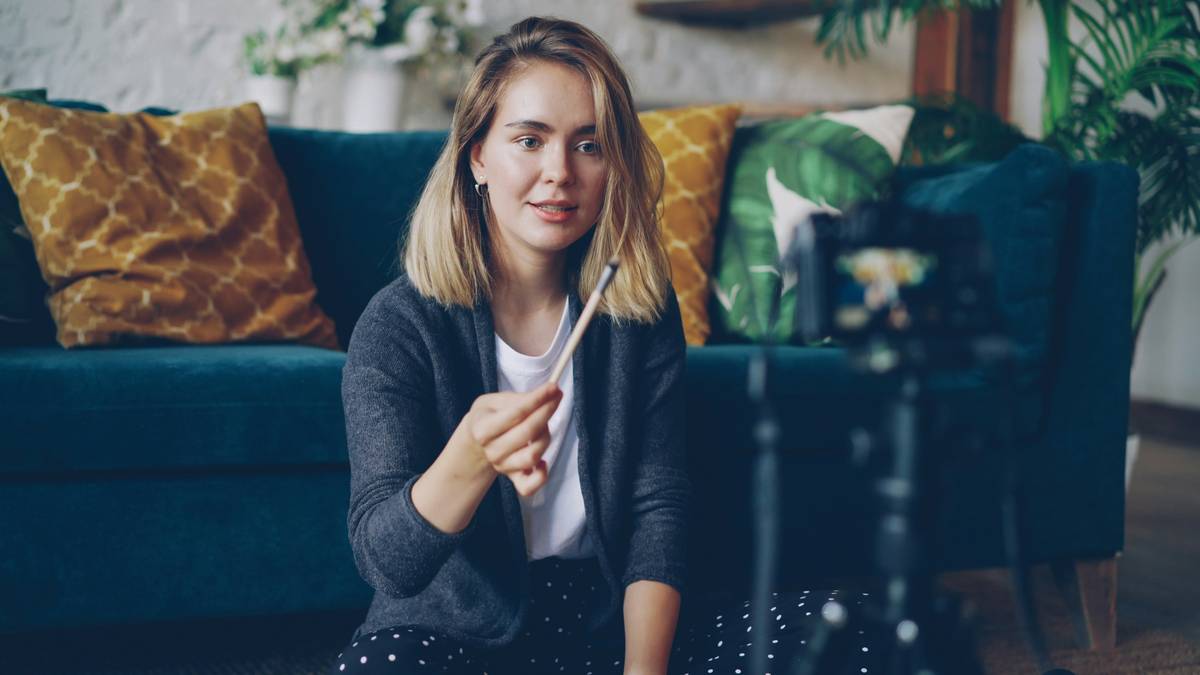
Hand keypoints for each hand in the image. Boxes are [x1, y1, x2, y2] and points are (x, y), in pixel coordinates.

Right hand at [462, 381, 561, 496]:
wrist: (477, 443)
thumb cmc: (490, 417)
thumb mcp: (494, 401)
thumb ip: (518, 399)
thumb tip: (547, 394)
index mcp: (482, 429)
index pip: (516, 413)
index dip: (538, 399)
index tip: (553, 387)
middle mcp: (492, 451)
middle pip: (527, 433)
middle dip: (546, 412)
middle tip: (556, 397)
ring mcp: (502, 467)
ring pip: (533, 455)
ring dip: (546, 436)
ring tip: (544, 424)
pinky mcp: (514, 479)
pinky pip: (529, 487)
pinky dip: (541, 476)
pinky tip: (543, 461)